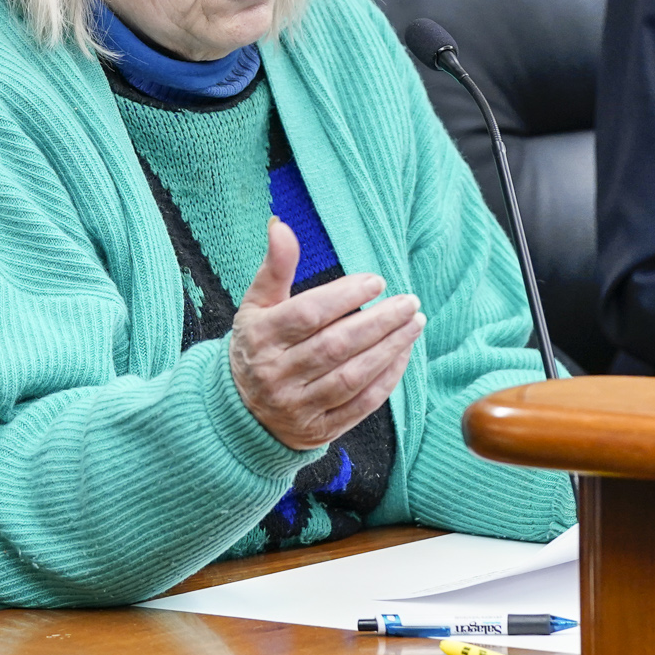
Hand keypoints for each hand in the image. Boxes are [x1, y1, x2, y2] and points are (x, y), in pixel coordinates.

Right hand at [229, 218, 422, 450]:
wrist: (239, 412)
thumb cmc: (257, 346)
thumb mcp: (257, 305)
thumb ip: (275, 267)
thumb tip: (282, 225)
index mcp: (261, 338)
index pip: (308, 315)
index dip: (345, 296)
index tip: (376, 281)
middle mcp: (277, 374)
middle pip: (335, 346)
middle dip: (379, 322)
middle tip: (409, 302)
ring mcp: (298, 406)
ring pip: (351, 376)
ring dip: (390, 349)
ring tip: (414, 323)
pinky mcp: (318, 429)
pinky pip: (360, 405)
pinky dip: (386, 380)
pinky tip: (404, 355)